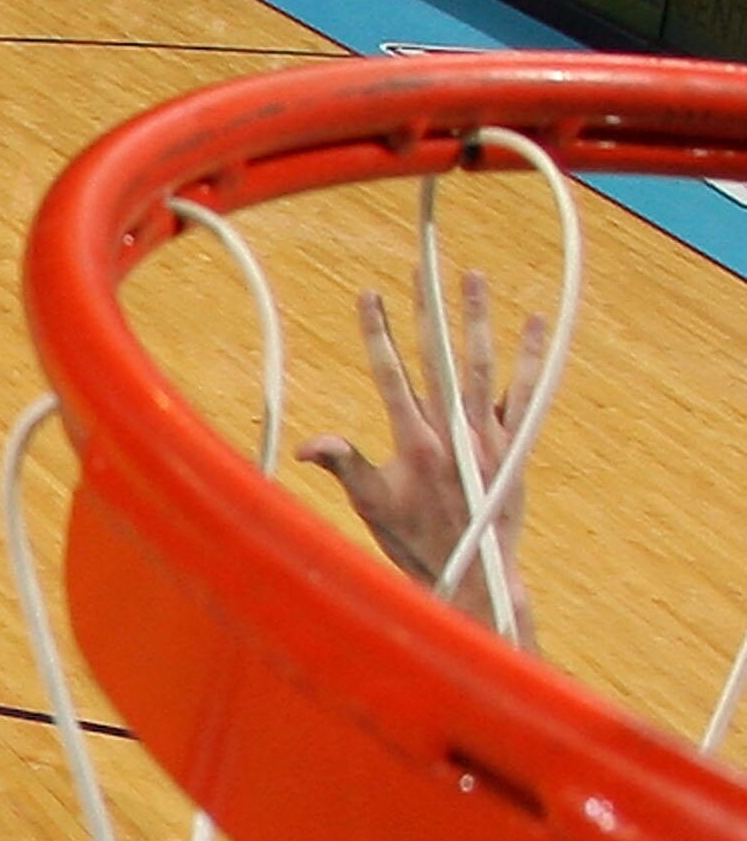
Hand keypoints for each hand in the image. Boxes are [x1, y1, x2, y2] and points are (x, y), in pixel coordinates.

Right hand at [297, 272, 546, 622]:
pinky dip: (531, 357)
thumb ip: (344, 465)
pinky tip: (534, 322)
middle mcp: (452, 434)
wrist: (474, 576)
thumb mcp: (372, 507)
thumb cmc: (416, 544)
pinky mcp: (515, 444)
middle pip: (438, 356)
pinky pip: (526, 392)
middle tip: (424, 264)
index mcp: (413, 444)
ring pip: (482, 364)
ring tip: (474, 275)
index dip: (377, 332)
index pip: (390, 375)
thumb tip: (305, 444)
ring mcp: (488, 436)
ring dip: (478, 317)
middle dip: (428, 308)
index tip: (369, 294)